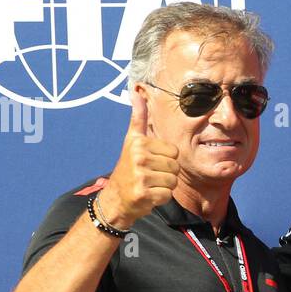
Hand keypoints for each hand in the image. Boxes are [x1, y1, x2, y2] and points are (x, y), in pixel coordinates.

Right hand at [95, 89, 179, 229]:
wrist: (115, 199)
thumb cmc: (128, 168)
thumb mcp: (131, 140)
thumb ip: (138, 118)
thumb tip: (135, 92)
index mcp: (138, 142)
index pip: (174, 151)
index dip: (166, 160)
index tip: (150, 162)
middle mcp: (138, 157)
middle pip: (175, 166)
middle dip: (166, 174)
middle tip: (150, 176)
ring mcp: (140, 175)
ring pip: (173, 181)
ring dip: (164, 187)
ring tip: (149, 185)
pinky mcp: (143, 193)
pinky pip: (167, 194)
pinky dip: (160, 198)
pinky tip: (148, 196)